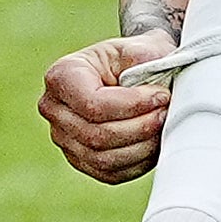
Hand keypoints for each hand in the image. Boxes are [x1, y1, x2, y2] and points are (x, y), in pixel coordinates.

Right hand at [38, 32, 174, 182]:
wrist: (132, 71)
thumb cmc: (136, 58)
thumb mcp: (140, 48)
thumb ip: (147, 64)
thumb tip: (159, 93)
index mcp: (62, 76)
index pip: (93, 104)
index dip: (132, 105)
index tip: (161, 96)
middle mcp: (54, 109)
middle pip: (97, 136)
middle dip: (140, 127)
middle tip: (166, 112)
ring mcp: (64, 139)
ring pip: (104, 159)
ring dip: (141, 147)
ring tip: (163, 127)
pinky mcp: (81, 161)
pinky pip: (110, 173)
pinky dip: (137, 163)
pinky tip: (154, 143)